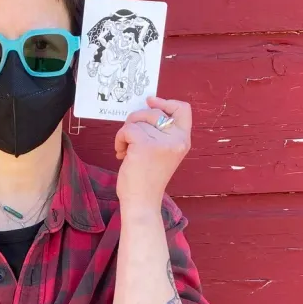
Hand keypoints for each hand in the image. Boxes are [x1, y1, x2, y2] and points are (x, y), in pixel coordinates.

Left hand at [114, 96, 191, 210]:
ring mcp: (162, 142)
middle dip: (136, 120)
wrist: (142, 202)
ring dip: (126, 134)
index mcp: (183, 140)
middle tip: (130, 137)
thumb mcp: (162, 152)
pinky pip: (127, 129)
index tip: (150, 101)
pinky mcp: (145, 145)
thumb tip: (146, 104)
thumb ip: (160, 132)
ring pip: (137, 121)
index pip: (183, 109)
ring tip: (127, 151)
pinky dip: (119, 139)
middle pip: (153, 111)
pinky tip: (121, 153)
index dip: (166, 102)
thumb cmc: (148, 179)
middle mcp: (176, 140)